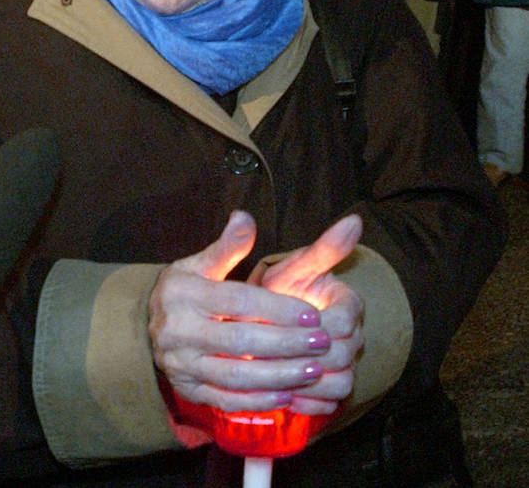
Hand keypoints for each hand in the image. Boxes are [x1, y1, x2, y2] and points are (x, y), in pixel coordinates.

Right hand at [149, 211, 337, 413]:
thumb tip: (245, 217)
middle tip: (322, 343)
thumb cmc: (184, 291)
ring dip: (279, 375)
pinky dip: (258, 400)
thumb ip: (227, 245)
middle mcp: (178, 329)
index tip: (312, 315)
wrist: (146, 327)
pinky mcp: (188, 389)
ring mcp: (181, 363)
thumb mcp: (199, 264)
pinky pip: (227, 400)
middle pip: (240, 339)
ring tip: (314, 370)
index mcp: (183, 292)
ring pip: (236, 374)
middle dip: (286, 342)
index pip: (238, 301)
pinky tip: (288, 395)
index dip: (278, 308)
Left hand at [253, 214, 364, 414]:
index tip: (278, 325)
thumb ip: (323, 249)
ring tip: (273, 379)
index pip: (342, 322)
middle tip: (269, 357)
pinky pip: (330, 404)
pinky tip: (283, 397)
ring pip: (340, 384)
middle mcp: (353, 337)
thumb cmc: (282, 290)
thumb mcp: (295, 267)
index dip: (312, 326)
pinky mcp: (332, 389)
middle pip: (342, 357)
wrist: (271, 317)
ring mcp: (345, 365)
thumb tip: (354, 220)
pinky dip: (309, 403)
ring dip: (308, 385)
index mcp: (348, 305)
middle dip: (306, 357)